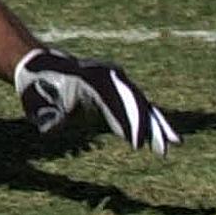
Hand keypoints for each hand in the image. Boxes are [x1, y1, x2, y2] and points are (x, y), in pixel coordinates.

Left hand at [15, 48, 178, 155]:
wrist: (40, 64)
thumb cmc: (41, 85)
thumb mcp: (43, 101)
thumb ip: (51, 117)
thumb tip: (46, 130)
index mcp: (94, 81)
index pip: (118, 105)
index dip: (130, 125)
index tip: (137, 145)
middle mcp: (108, 77)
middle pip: (136, 102)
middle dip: (151, 126)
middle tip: (164, 149)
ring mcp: (113, 80)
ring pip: (141, 103)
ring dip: (157, 124)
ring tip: (175, 142)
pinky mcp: (114, 88)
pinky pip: (137, 103)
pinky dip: (149, 118)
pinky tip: (160, 135)